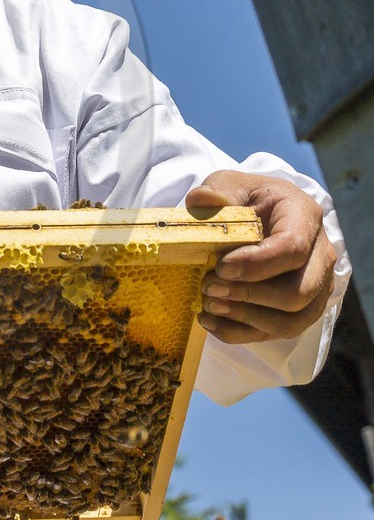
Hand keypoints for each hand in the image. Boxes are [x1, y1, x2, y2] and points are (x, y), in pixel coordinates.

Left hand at [186, 170, 336, 344]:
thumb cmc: (245, 199)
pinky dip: (239, 332)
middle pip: (298, 293)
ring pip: (292, 321)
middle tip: (209, 287)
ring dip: (246, 319)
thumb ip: (216, 192)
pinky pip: (275, 334)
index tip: (220, 266)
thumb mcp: (229, 185)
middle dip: (250, 296)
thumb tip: (201, 200)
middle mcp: (319, 255)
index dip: (256, 264)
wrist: (256, 216)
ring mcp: (314, 287)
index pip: (292, 248)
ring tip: (208, 305)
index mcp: (304, 217)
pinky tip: (210, 320)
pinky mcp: (299, 311)